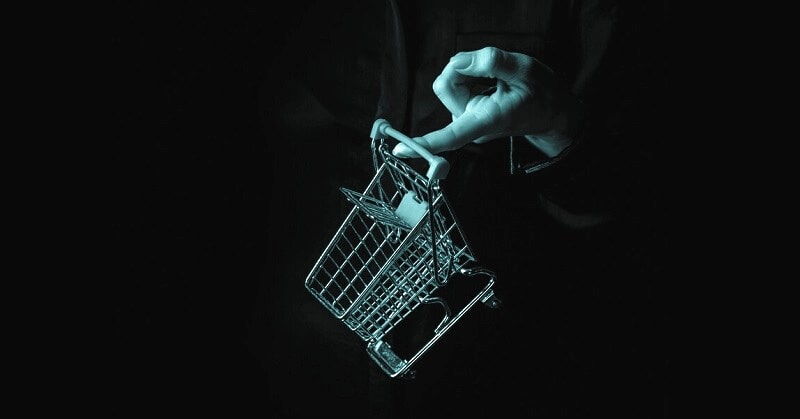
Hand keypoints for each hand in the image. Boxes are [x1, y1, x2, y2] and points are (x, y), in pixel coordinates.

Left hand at [392, 47, 582, 158]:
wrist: (550, 111)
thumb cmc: (541, 93)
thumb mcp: (525, 69)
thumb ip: (491, 62)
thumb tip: (458, 61)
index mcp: (486, 120)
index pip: (451, 136)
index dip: (425, 142)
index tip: (400, 150)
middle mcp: (470, 124)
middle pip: (446, 84)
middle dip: (463, 68)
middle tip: (492, 70)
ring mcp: (465, 118)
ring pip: (449, 82)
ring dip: (468, 72)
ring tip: (495, 80)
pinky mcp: (463, 111)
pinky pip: (455, 84)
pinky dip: (469, 77)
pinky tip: (489, 84)